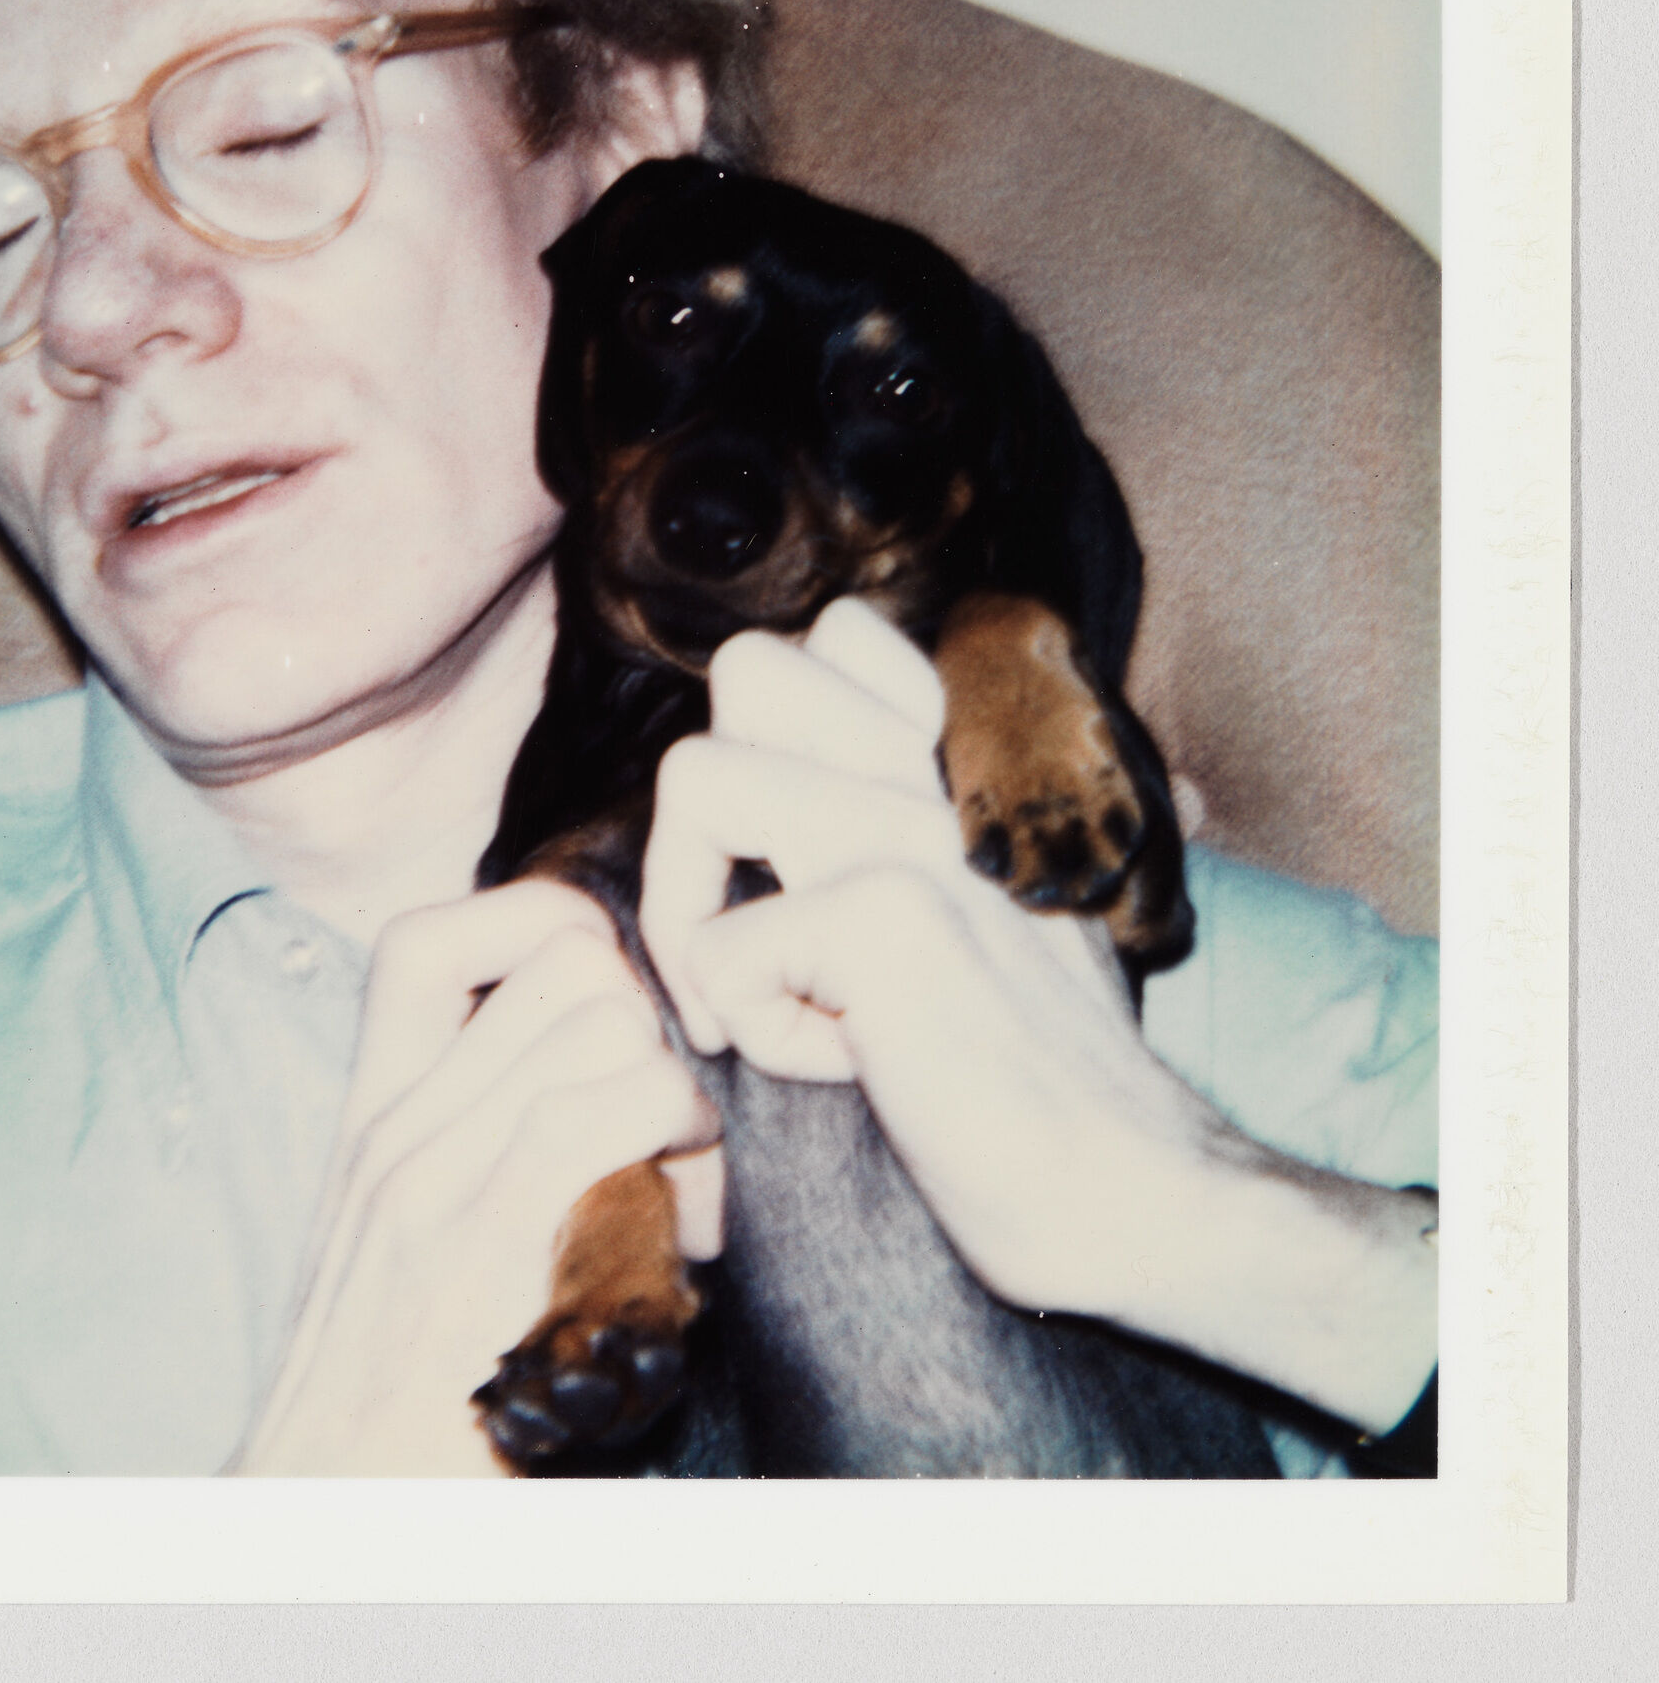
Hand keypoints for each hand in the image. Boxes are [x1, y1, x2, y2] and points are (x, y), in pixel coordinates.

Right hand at [234, 880, 718, 1475]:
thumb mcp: (391, 1239)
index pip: (427, 936)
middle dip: (650, 1026)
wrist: (324, 1510)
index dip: (541, 930)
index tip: (606, 1011)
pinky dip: (683, 1143)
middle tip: (666, 1127)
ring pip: (610, 1021)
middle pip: (567, 961)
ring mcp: (435, 1174)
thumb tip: (589, 1082)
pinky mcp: (488, 1237)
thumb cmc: (387, 1389)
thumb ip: (461, 1147)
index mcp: (369, 1115)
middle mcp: (397, 1126)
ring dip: (680, 1099)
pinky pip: (617, 1105)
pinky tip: (688, 1226)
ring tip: (682, 1190)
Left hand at [640, 598, 1437, 1433]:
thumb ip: (909, 826)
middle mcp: (941, 771)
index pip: (840, 635)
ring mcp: (913, 832)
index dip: (778, 739)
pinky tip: (847, 1064)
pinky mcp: (885, 918)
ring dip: (692, 911)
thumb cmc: (1034, 1071)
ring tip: (768, 1000)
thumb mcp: (986, 906)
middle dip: (704, 811)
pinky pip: (719, 948)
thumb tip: (777, 786)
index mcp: (967, 760)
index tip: (802, 862)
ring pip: (698, 777)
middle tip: (745, 925)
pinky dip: (754, 1029)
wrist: (1129, 1187)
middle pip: (750, 670)